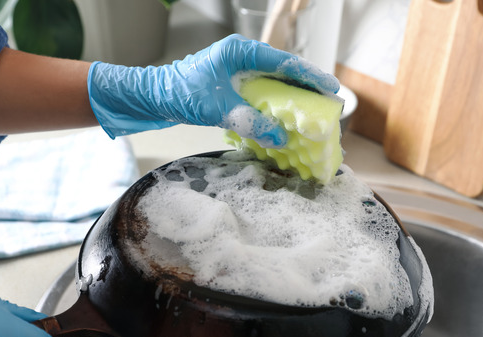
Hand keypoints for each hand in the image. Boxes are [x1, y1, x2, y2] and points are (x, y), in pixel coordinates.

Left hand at [87, 34, 339, 147]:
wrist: (150, 96)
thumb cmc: (180, 94)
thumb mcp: (219, 109)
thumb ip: (251, 121)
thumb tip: (280, 137)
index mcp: (241, 52)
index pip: (284, 62)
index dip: (310, 77)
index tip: (331, 89)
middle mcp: (242, 57)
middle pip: (283, 71)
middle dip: (306, 88)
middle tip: (328, 104)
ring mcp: (237, 70)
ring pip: (273, 83)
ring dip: (292, 98)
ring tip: (313, 113)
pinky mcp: (232, 83)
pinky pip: (261, 93)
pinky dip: (275, 105)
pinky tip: (285, 119)